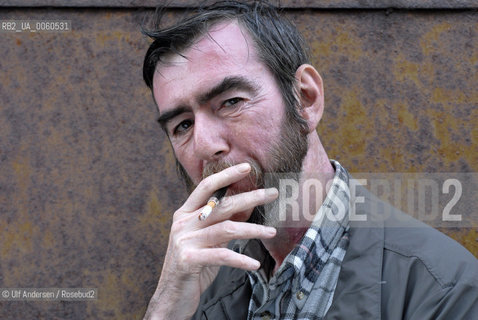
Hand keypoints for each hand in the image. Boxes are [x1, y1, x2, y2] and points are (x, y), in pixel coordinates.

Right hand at [144, 163, 277, 319]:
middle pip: (221, 205)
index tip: (247, 167)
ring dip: (253, 230)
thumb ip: (221, 223)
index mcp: (184, 214)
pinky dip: (241, 260)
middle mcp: (182, 223)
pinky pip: (222, 256)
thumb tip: (246, 206)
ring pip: (226, 229)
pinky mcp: (188, 260)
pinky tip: (254, 264)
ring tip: (271, 232)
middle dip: (250, 197)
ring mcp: (184, 241)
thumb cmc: (193, 265)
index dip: (226, 175)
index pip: (206, 187)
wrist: (171, 296)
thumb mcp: (207, 240)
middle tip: (272, 193)